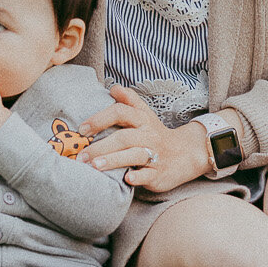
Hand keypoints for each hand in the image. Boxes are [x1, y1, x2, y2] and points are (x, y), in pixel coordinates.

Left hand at [81, 85, 211, 192]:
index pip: (121, 112)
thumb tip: (113, 87)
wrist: (187, 154)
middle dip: (101, 146)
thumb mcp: (146, 114)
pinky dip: (138, 176)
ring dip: (114, 160)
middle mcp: (148, 135)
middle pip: (124, 137)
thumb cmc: (156, 134)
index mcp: (142, 119)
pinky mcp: (158, 173)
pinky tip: (127, 178)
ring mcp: (155, 155)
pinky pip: (148, 174)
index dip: (100, 119)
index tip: (83, 129)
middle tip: (81, 156)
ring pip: (134, 155)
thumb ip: (130, 100)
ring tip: (95, 166)